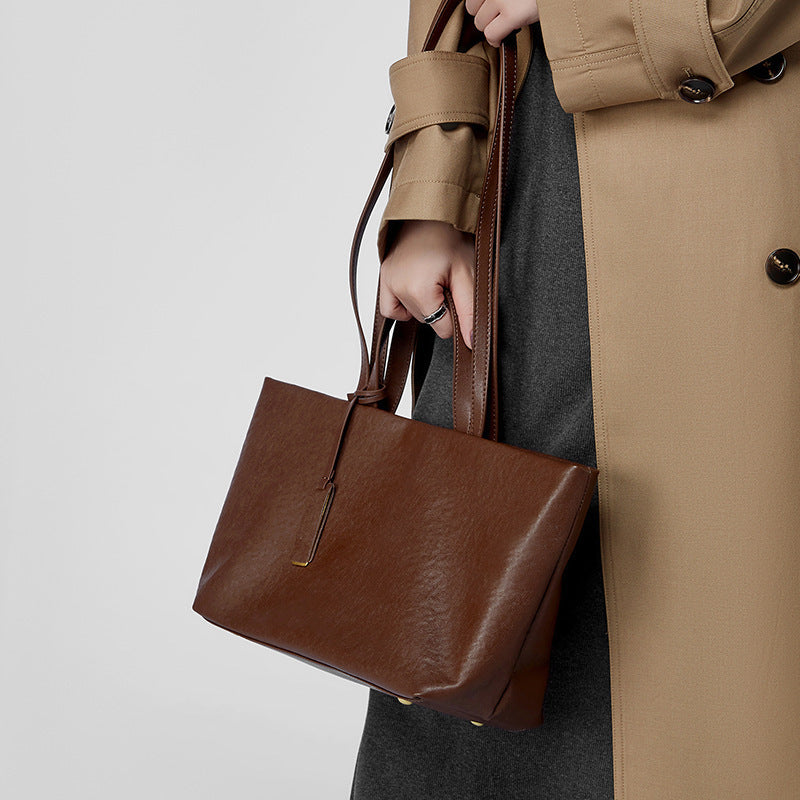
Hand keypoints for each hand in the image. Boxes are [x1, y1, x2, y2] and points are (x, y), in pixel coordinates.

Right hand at [379, 220, 475, 350]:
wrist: (432, 209)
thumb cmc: (451, 237)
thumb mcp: (467, 275)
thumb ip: (469, 311)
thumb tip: (472, 342)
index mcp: (418, 290)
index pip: (443, 328)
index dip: (456, 313)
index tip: (458, 290)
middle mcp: (397, 288)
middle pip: (427, 321)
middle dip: (441, 305)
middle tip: (448, 279)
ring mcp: (387, 282)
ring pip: (411, 314)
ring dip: (425, 303)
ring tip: (434, 278)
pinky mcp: (383, 277)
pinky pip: (389, 307)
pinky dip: (403, 305)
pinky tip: (416, 293)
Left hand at [464, 0, 539, 47]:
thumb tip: (480, 7)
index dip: (481, 3)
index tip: (491, 8)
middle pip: (472, 7)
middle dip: (484, 14)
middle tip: (499, 16)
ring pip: (480, 22)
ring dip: (490, 27)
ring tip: (504, 25)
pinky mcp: (513, 14)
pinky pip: (491, 34)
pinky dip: (495, 40)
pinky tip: (502, 38)